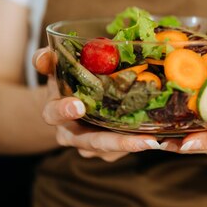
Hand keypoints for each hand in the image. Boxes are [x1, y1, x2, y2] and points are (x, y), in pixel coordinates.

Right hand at [33, 48, 159, 161]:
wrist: (68, 109)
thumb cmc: (64, 84)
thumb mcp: (55, 70)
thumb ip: (47, 61)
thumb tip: (45, 54)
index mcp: (54, 113)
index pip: (54, 114)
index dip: (64, 111)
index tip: (78, 106)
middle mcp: (71, 135)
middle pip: (92, 142)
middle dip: (117, 142)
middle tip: (144, 140)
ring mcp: (90, 147)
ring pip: (110, 150)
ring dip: (133, 146)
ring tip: (157, 141)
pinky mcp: (107, 151)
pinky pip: (123, 151)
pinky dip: (140, 145)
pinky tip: (162, 140)